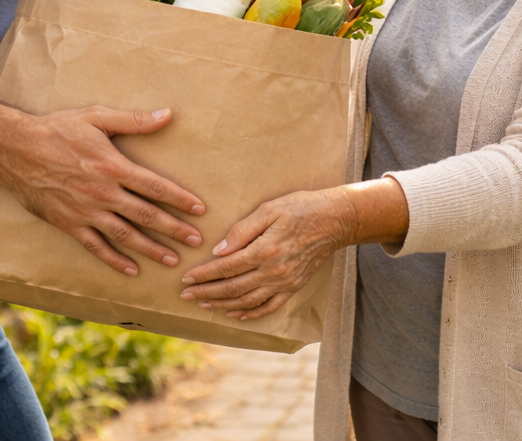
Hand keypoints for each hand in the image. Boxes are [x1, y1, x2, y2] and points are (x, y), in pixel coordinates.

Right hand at [0, 106, 205, 276]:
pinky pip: (95, 247)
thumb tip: (168, 115)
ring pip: (124, 236)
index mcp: (113, 166)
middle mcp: (102, 193)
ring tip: (172, 260)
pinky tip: (132, 270)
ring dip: (150, 249)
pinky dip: (114, 260)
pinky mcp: (69, 224)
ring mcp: (85, 212)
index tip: (200, 209)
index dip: (179, 199)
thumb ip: (134, 120)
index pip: (154, 186)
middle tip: (196, 240)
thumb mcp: (96, 117)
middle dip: (173, 229)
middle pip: (145, 215)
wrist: (15, 150)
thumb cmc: (58, 130)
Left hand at [179, 188, 358, 320]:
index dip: (204, 274)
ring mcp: (285, 282)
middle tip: (186, 295)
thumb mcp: (269, 209)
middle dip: (206, 292)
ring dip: (223, 304)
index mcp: (265, 250)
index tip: (186, 278)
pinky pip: (269, 306)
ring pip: (247, 300)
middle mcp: (273, 271)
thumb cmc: (301, 208)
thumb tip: (219, 250)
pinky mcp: (294, 287)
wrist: (335, 220)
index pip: (226, 267)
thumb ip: (242, 230)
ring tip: (204, 304)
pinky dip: (251, 313)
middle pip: (232, 287)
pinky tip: (236, 314)